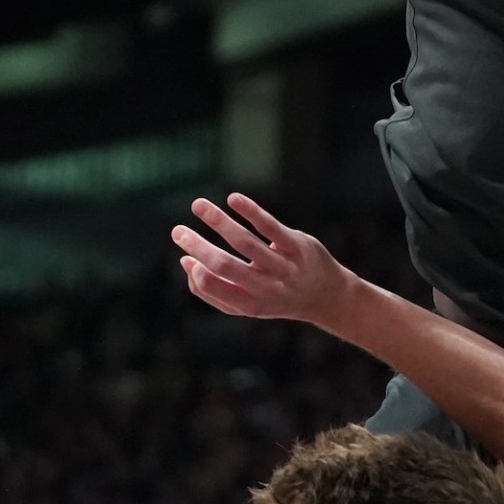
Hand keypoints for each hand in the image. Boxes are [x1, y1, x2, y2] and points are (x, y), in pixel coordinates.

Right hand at [173, 194, 359, 328]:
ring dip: (217, 221)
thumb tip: (186, 261)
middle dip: (198, 246)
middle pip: (226, 265)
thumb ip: (215, 289)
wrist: (327, 295)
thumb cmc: (277, 295)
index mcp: (251, 304)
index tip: (184, 255)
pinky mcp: (297, 246)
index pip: (218, 291)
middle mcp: (267, 287)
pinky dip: (250, 211)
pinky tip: (233, 199)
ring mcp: (284, 266)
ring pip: (245, 242)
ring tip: (197, 205)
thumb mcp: (248, 302)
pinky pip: (270, 227)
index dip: (198, 276)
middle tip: (176, 230)